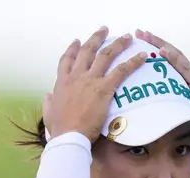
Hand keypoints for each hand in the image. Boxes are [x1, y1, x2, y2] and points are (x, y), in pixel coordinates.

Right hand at [43, 28, 146, 142]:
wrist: (69, 135)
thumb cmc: (59, 128)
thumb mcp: (49, 112)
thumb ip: (48, 102)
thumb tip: (47, 96)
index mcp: (62, 81)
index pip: (67, 59)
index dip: (73, 48)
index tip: (78, 41)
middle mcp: (76, 76)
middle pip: (87, 51)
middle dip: (97, 38)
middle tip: (104, 30)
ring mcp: (91, 80)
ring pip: (106, 55)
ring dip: (118, 44)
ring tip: (127, 37)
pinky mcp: (104, 88)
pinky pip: (121, 71)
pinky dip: (133, 62)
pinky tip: (141, 56)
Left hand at [135, 29, 189, 152]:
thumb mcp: (171, 117)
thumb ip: (160, 110)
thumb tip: (139, 109)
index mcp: (182, 84)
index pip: (167, 62)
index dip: (154, 50)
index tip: (139, 41)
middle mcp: (189, 79)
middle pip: (171, 55)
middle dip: (155, 42)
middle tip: (139, 32)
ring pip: (178, 58)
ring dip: (162, 45)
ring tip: (148, 36)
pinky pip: (185, 71)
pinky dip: (174, 60)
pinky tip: (163, 52)